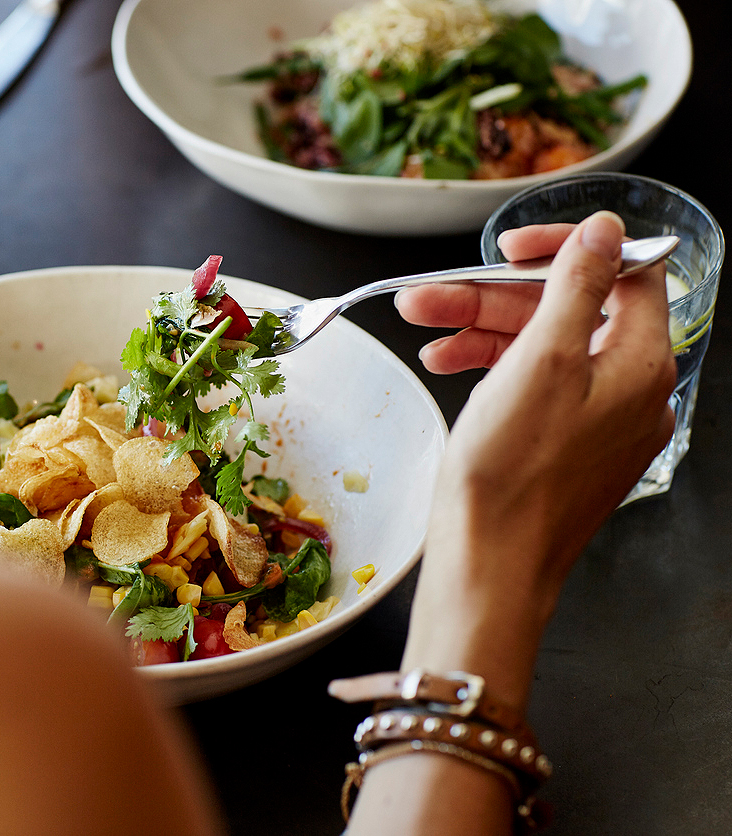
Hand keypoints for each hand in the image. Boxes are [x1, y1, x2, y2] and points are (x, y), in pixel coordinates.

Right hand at [401, 211, 676, 709]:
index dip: (562, 250)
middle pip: (567, 312)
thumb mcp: (540, 361)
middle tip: (432, 296)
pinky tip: (447, 364)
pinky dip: (491, 370)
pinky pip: (534, 387)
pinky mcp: (565, 446)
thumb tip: (606, 231)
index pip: (621, 274)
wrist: (489, 564)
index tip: (509, 248)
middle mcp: (629, 391)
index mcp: (640, 364)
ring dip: (480, 330)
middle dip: (493, 297)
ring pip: (542, 349)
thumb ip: (577, 286)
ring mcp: (598, 422)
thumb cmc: (511, 476)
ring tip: (423, 330)